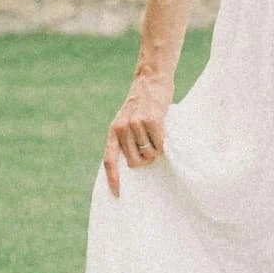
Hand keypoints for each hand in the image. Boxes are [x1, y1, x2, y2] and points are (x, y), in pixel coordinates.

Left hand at [103, 70, 173, 195]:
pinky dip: (164, 143)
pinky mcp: (153, 121)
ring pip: (149, 154)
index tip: (117, 193)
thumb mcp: (126, 119)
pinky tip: (163, 131)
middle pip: (134, 161)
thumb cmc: (142, 102)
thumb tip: (135, 162)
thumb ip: (126, 137)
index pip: (109, 159)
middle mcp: (122, 128)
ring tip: (157, 135)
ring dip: (156, 150)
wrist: (151, 79)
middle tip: (151, 149)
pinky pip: (160, 144)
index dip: (112, 177)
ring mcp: (137, 124)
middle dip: (145, 160)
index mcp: (113, 130)